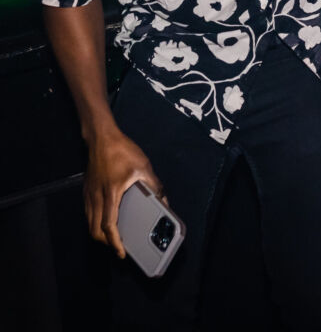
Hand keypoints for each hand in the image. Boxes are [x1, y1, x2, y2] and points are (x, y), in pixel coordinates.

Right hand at [84, 126, 164, 258]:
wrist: (102, 137)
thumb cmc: (122, 150)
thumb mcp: (143, 166)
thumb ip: (154, 185)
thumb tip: (164, 200)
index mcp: (111, 194)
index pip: (109, 226)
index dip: (115, 243)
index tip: (121, 253)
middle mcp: (97, 198)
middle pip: (95, 231)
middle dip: (106, 243)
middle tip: (119, 246)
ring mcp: (89, 194)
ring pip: (90, 223)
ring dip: (100, 233)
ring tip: (114, 236)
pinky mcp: (86, 190)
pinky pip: (89, 213)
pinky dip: (95, 222)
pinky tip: (106, 218)